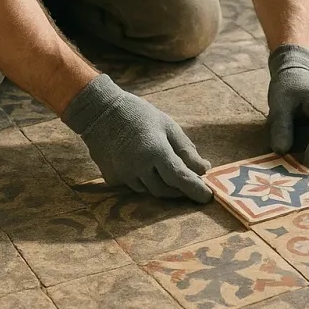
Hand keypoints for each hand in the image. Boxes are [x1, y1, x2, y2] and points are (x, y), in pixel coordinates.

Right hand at [61, 75, 211, 201]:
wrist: (100, 111)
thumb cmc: (138, 115)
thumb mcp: (167, 126)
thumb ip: (186, 150)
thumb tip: (204, 170)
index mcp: (156, 151)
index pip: (180, 178)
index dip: (195, 189)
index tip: (208, 197)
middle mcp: (138, 167)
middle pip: (165, 190)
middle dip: (179, 190)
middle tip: (190, 182)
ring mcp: (123, 175)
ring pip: (149, 190)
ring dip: (161, 185)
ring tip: (165, 169)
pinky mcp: (112, 178)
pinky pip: (134, 186)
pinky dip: (144, 180)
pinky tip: (142, 165)